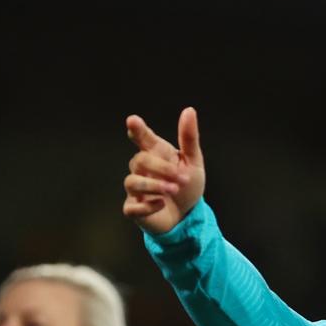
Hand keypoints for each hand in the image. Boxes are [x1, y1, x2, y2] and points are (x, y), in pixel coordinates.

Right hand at [123, 107, 205, 234]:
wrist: (187, 216)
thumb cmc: (187, 186)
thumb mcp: (193, 162)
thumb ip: (189, 138)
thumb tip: (189, 110)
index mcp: (157, 154)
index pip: (143, 139)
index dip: (137, 130)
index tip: (132, 121)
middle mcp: (143, 169)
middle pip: (140, 160)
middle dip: (161, 168)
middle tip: (182, 179)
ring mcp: (137, 190)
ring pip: (132, 182)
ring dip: (154, 185)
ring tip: (174, 190)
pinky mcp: (135, 209)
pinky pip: (132, 207)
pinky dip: (146, 206)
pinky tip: (161, 204)